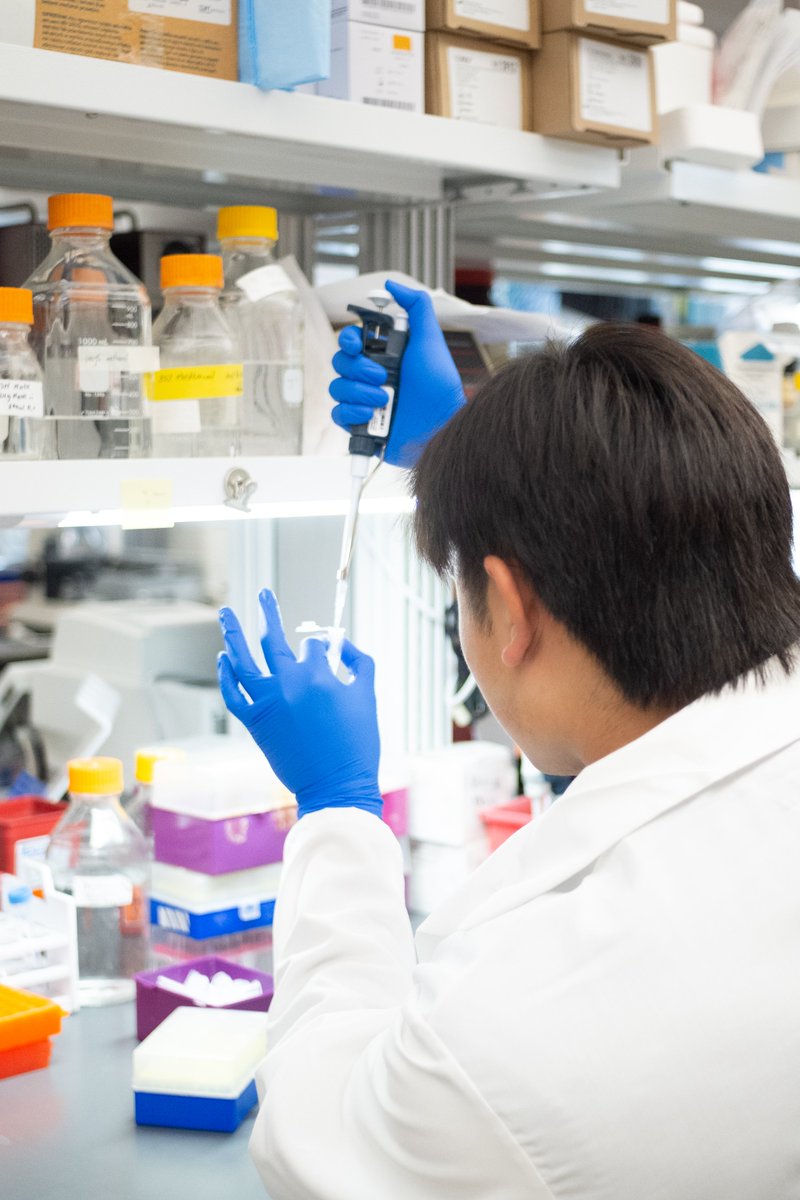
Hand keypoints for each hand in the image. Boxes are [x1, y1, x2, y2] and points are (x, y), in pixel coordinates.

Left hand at [217, 591, 381, 819]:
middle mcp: (289, 683)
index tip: (325, 658)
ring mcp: (267, 702)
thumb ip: (360, 663)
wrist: (337, 785)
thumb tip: (342, 643)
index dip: (321, 649)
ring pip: (242, 659)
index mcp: (320, 676)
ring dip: (233, 633)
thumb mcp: (368, 696)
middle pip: (274, 639)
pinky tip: (224, 657)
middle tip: (263, 594)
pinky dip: (226, 675)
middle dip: (269, 611)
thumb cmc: (357, 744)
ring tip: (226, 612)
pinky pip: (233, 693)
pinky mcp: (254, 722)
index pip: (314, 646)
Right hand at [330, 279, 465, 468]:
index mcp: (382, 356)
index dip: (348, 341)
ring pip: (337, 389)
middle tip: (383, 377)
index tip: (358, 345)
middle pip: (339, 364)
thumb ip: (416, 307)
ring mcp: (364, 401)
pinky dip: (351, 413)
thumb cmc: (439, 384)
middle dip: (358, 370)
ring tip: (382, 399)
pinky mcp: (362, 426)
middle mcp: (370, 377)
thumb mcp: (430, 339)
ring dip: (357, 393)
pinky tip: (370, 415)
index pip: (349, 342)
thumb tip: (391, 285)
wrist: (440, 424)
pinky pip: (338, 415)